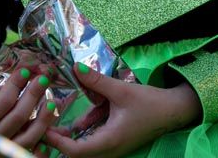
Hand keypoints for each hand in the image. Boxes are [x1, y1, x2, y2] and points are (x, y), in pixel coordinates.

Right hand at [0, 64, 57, 150]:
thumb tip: (20, 63)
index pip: (4, 101)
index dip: (17, 84)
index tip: (26, 71)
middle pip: (18, 116)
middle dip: (33, 95)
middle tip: (43, 79)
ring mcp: (3, 148)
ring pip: (28, 135)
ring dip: (43, 117)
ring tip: (52, 101)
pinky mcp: (13, 150)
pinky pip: (32, 145)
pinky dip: (43, 135)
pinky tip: (52, 124)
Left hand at [43, 66, 201, 157]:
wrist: (173, 110)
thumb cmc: (149, 103)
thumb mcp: (122, 90)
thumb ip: (97, 81)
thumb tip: (75, 67)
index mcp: (109, 141)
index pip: (75, 151)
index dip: (57, 142)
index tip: (44, 127)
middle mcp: (109, 149)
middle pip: (77, 152)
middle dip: (59, 139)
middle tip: (45, 123)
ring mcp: (112, 146)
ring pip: (85, 144)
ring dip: (71, 132)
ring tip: (56, 116)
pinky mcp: (116, 139)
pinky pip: (95, 136)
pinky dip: (86, 126)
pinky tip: (82, 111)